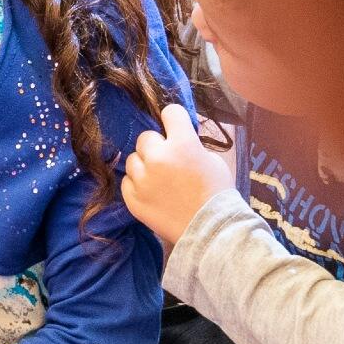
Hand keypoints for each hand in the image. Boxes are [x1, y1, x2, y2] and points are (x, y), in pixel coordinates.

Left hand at [118, 100, 237, 244]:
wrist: (211, 231)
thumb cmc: (217, 193)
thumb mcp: (212, 160)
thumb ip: (191, 145)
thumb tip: (178, 138)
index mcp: (182, 144)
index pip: (170, 112)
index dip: (174, 120)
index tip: (176, 127)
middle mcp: (158, 157)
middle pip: (146, 137)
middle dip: (157, 145)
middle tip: (168, 160)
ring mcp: (142, 180)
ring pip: (133, 159)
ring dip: (145, 165)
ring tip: (160, 179)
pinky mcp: (132, 199)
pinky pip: (127, 181)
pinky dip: (137, 185)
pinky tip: (152, 192)